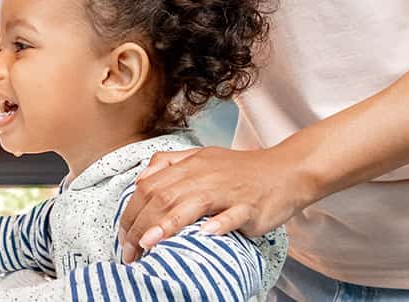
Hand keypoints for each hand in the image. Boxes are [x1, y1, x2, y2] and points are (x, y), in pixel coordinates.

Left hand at [118, 146, 299, 263]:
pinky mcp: (249, 205)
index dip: (131, 211)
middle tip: (129, 251)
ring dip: (167, 224)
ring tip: (150, 243)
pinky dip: (218, 225)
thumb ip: (170, 163)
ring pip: (191, 203)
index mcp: (191, 164)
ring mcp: (227, 190)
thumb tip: (141, 179)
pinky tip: (205, 235)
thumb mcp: (202, 158)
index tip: (123, 236)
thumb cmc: (241, 171)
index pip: (150, 185)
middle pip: (164, 195)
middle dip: (141, 224)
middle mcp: (205, 174)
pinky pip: (232, 214)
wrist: (285, 171)